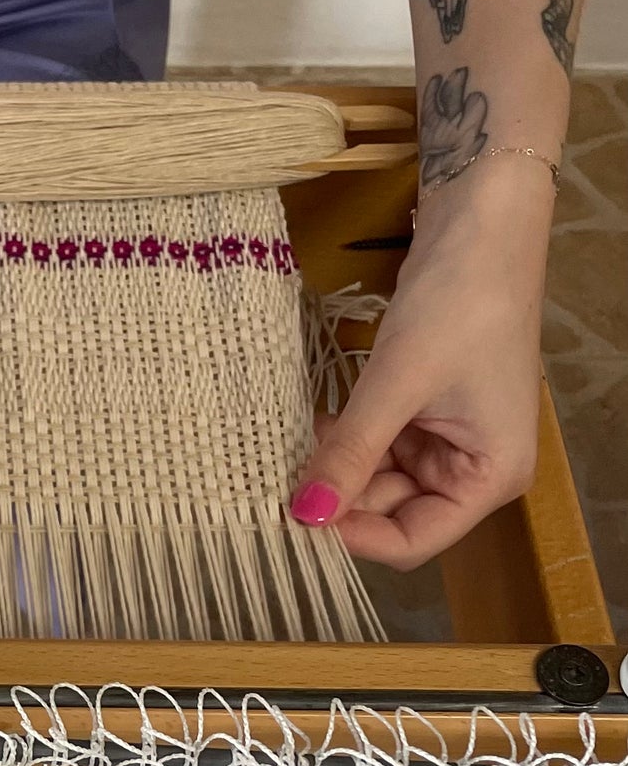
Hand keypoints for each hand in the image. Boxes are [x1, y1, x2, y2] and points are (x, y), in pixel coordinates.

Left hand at [289, 164, 551, 567]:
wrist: (480, 224)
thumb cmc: (460, 301)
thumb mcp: (397, 383)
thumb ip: (351, 453)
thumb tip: (305, 515)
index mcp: (490, 476)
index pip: (413, 541)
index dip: (354, 536)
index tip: (297, 516)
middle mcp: (473, 468)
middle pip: (391, 511)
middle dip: (336, 497)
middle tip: (274, 483)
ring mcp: (447, 439)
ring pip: (376, 478)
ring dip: (334, 467)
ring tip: (286, 450)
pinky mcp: (423, 410)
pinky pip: (375, 443)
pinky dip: (342, 439)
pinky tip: (308, 426)